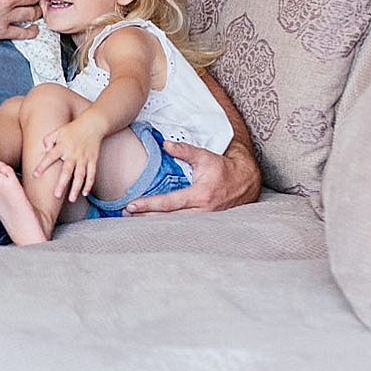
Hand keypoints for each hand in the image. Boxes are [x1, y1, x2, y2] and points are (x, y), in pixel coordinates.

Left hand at [32, 117, 101, 203]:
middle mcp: (73, 154)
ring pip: (80, 176)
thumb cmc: (71, 130)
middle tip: (56, 196)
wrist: (92, 125)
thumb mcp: (57, 131)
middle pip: (67, 171)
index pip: (50, 157)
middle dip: (62, 184)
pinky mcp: (93, 161)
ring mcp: (84, 158)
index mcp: (62, 146)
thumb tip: (44, 150)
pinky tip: (84, 193)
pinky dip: (89, 184)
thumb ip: (48, 140)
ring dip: (76, 188)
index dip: (42, 165)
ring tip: (71, 199)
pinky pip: (92, 174)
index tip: (34, 175)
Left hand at [125, 139, 261, 213]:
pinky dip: (166, 225)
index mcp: (201, 195)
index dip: (149, 204)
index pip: (169, 203)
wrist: (245, 183)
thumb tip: (165, 144)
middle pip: (168, 218)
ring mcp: (204, 220)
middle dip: (145, 217)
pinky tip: (151, 224)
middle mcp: (202, 211)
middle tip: (125, 214)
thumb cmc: (223, 168)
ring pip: (174, 225)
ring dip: (153, 223)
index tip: (131, 205)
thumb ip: (185, 151)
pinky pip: (181, 226)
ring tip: (133, 220)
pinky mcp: (204, 224)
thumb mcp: (205, 156)